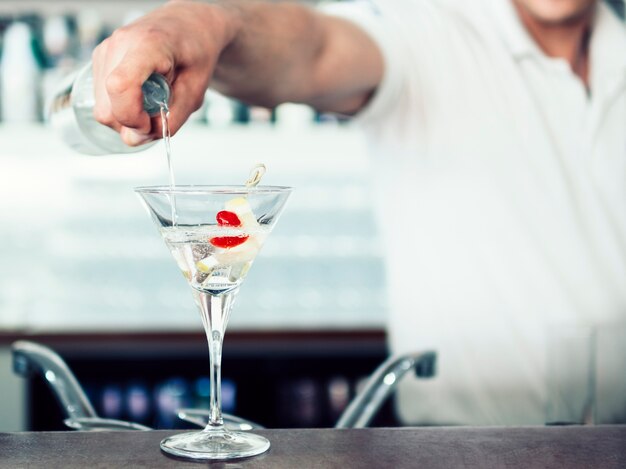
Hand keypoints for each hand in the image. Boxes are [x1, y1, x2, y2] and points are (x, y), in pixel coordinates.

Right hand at [91, 1, 235, 145]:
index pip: (120, 86)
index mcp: (147, 45)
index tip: (152, 124)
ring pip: (102, 109)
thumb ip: (172, 118)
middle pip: (107, 108)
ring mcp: (105, 51)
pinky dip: (122, 109)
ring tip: (153, 106)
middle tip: (159, 119)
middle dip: (133, 126)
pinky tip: (142, 99)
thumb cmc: (197, 52)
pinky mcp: (101, 60)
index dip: (132, 117)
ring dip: (127, 119)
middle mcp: (119, 45)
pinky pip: (102, 100)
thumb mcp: (196, 91)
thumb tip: (139, 139)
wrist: (190, 25)